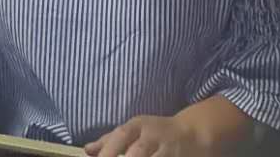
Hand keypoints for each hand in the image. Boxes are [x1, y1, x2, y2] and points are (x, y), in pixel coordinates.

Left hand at [85, 116, 203, 156]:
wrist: (192, 133)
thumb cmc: (155, 132)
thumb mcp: (133, 130)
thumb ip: (109, 140)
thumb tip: (87, 150)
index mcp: (138, 126)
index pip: (121, 135)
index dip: (108, 150)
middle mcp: (153, 136)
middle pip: (137, 152)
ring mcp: (168, 150)